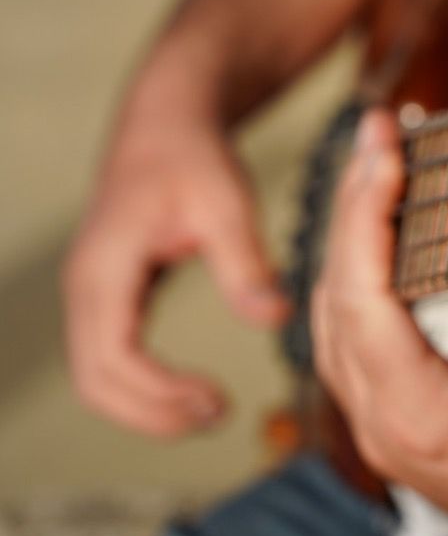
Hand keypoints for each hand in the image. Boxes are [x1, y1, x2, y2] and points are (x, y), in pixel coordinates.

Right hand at [63, 96, 287, 436]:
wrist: (168, 118)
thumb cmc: (194, 154)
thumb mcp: (227, 202)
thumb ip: (246, 262)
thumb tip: (276, 318)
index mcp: (105, 268)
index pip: (112, 360)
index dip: (159, 396)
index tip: (217, 403)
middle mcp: (84, 285)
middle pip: (94, 382)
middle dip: (151, 414)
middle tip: (218, 417)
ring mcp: (89, 289)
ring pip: (95, 374)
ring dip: (144, 405)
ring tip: (209, 409)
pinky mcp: (106, 291)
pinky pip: (107, 355)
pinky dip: (140, 383)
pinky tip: (187, 387)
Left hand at [313, 110, 447, 535]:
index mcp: (412, 416)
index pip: (360, 296)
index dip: (366, 214)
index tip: (382, 152)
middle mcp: (383, 423)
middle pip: (337, 297)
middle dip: (355, 208)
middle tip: (376, 139)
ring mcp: (387, 423)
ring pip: (341, 314)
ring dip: (357, 236)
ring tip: (378, 168)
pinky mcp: (403, 414)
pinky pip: (361, 332)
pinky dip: (368, 271)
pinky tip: (385, 231)